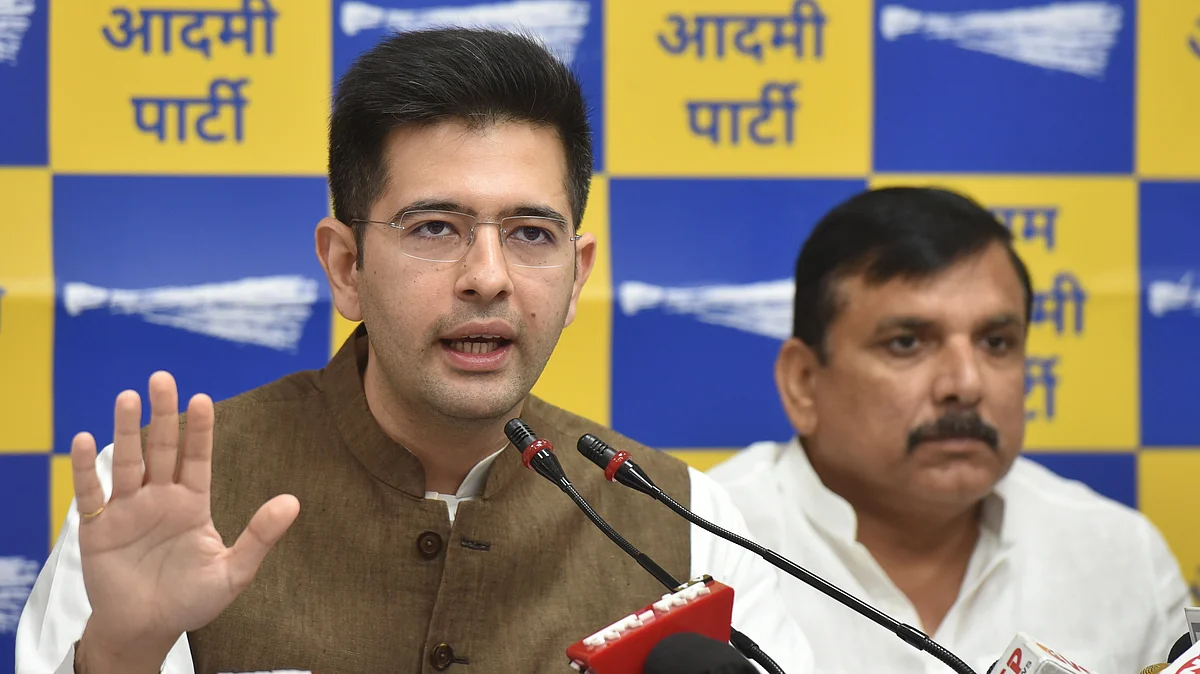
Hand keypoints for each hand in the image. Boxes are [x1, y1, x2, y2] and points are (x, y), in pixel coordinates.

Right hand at [70, 371, 299, 669]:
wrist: (148, 629)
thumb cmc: (191, 601)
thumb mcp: (233, 571)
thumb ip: (260, 536)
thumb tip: (294, 502)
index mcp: (192, 503)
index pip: (197, 457)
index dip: (199, 429)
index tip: (202, 399)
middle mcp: (159, 498)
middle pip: (161, 448)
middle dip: (161, 415)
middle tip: (162, 378)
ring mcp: (128, 510)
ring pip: (127, 462)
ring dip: (126, 430)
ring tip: (129, 397)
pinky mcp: (98, 528)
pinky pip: (90, 494)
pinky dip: (85, 469)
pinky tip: (83, 440)